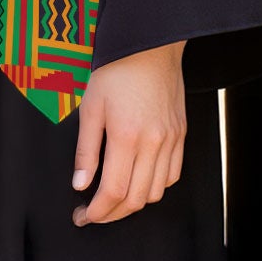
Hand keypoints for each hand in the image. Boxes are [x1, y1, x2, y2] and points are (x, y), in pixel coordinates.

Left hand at [72, 40, 185, 225]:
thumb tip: (81, 183)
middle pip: (136, 199)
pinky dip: (155, 186)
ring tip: (114, 198)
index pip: (114, 191)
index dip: (98, 211)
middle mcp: (153, 143)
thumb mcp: (90, 104)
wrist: (150, 44)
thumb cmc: (117, 68)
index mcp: (127, 136)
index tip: (84, 216)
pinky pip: (173, 175)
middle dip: (112, 214)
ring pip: (156, 192)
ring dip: (134, 203)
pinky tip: (139, 180)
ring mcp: (171, 140)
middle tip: (94, 213)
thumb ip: (86, 149)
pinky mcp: (181, 135)